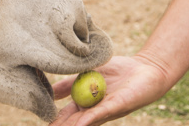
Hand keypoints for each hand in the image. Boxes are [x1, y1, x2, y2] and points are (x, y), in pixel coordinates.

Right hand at [50, 56, 170, 125]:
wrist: (144, 68)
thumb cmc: (118, 71)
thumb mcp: (87, 73)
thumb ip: (69, 82)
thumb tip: (50, 90)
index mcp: (86, 103)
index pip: (66, 115)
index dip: (54, 120)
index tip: (43, 124)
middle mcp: (94, 110)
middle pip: (73, 122)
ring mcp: (104, 110)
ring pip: (83, 121)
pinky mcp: (116, 106)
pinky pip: (99, 114)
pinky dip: (87, 120)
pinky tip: (77, 125)